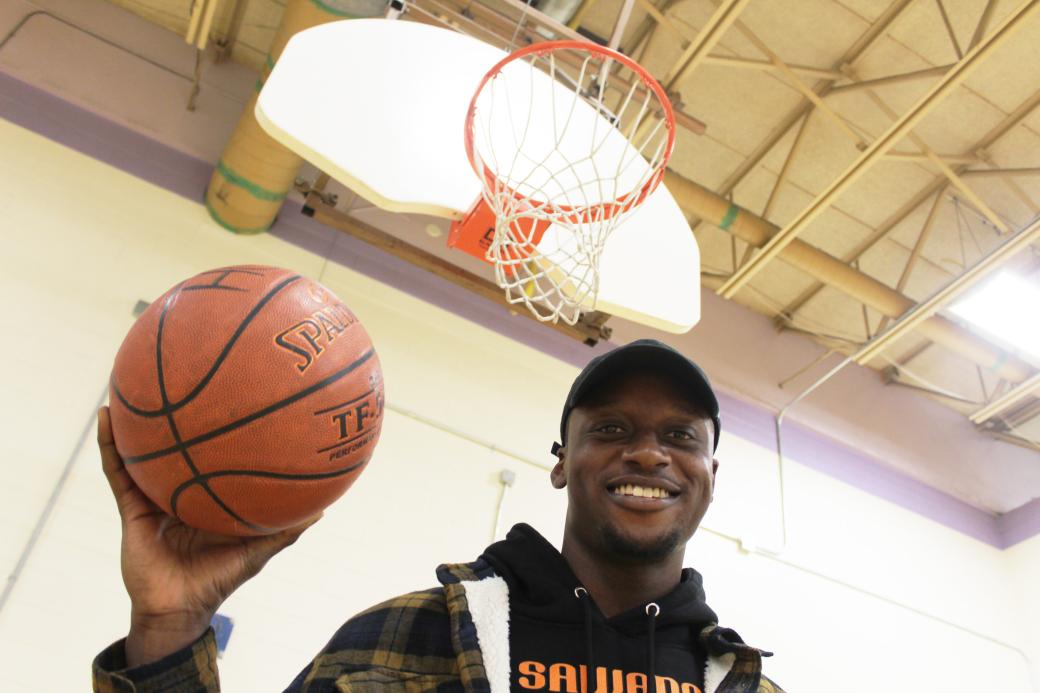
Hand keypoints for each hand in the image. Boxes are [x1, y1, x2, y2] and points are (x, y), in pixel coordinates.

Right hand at [98, 406, 319, 666]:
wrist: (176, 607)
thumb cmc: (218, 579)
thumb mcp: (255, 550)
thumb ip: (285, 530)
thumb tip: (323, 508)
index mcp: (210, 493)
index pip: (216, 454)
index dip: (221, 428)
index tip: (233, 394)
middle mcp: (183, 488)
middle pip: (181, 444)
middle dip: (181, 413)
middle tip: (185, 373)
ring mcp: (156, 494)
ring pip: (145, 449)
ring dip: (138, 418)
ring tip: (135, 381)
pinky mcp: (131, 505)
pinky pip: (118, 469)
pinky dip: (110, 444)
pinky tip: (106, 417)